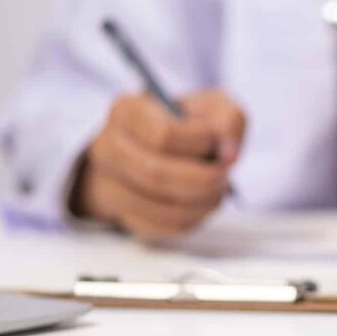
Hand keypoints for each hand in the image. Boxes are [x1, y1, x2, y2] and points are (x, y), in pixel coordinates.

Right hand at [70, 89, 245, 239]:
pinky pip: (159, 228)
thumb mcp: (213, 107)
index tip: (218, 144)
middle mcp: (108, 146)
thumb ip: (228, 119)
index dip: (201, 144)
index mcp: (127, 110)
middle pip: (155, 173)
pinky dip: (190, 220)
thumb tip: (228, 154)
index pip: (163, 134)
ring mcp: (108, 183)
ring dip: (200, 203)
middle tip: (224, 176)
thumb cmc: (188, 125)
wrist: (161, 148)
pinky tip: (201, 204)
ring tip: (217, 190)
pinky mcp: (121, 213)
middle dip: (202, 179)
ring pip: (156, 207)